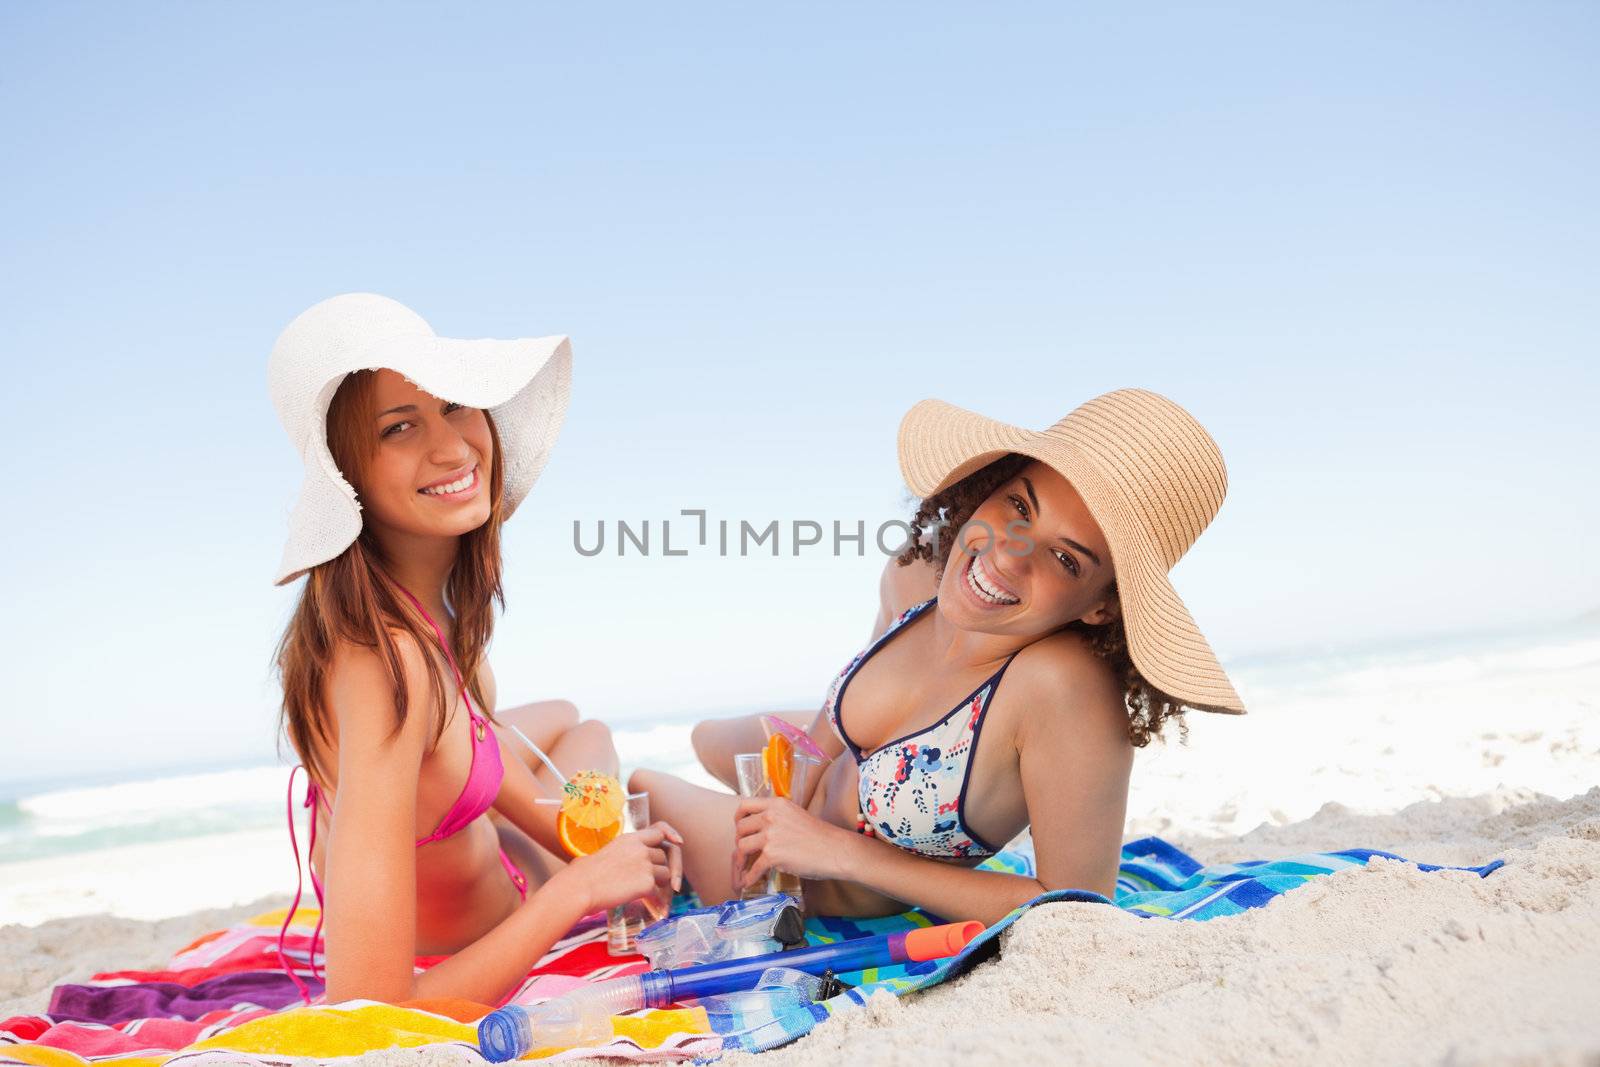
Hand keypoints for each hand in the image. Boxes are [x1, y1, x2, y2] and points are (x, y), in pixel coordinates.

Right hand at [563, 821, 683, 913]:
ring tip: (642, 892)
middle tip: (664, 881)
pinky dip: (656, 898)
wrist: (580, 888)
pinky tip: (649, 904)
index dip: (671, 836)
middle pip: (663, 856)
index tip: (678, 842)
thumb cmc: (583, 875)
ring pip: (665, 873)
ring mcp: (645, 864)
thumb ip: (621, 855)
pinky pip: (659, 890)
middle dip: (661, 868)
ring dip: (659, 882)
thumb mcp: (604, 854)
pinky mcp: (647, 882)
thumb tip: (621, 866)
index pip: (659, 831)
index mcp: (629, 838)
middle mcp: (640, 848)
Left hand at [732, 797, 850, 890]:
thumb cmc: (820, 836)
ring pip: (742, 847)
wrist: (835, 850)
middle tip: (744, 850)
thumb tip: (762, 828)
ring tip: (744, 867)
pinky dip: (749, 877)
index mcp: (776, 804)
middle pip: (740, 827)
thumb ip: (778, 817)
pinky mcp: (773, 855)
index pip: (745, 804)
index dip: (738, 817)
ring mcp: (771, 835)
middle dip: (739, 841)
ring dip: (740, 860)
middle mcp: (771, 816)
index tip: (739, 826)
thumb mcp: (795, 815)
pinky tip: (749, 882)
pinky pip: (753, 868)